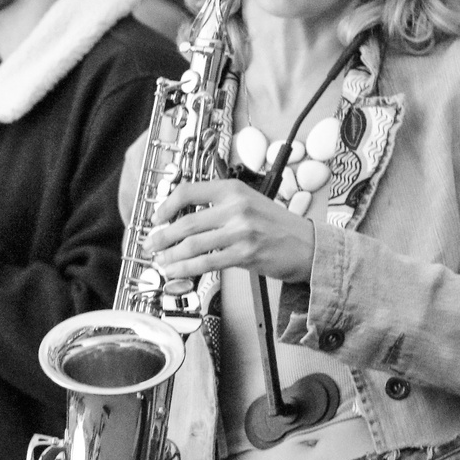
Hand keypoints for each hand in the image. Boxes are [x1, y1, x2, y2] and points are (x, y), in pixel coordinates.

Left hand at [145, 179, 314, 282]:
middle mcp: (236, 206)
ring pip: (193, 244)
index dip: (166, 205)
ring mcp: (241, 230)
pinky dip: (186, 268)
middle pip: (186, 222)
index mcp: (233, 189)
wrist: (308, 245)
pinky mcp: (245, 254)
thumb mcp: (248, 202)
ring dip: (171, 255)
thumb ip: (218, 206)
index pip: (188, 191)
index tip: (156, 217)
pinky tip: (176, 271)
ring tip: (160, 260)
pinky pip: (207, 262)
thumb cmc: (276, 225)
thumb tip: (182, 219)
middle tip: (151, 244)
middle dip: (162, 236)